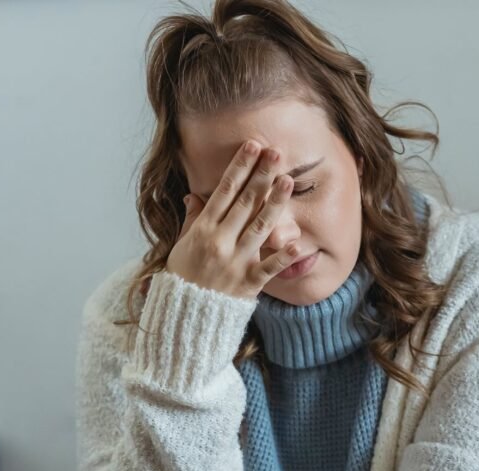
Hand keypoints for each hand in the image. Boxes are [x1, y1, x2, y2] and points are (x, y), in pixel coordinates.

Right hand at [166, 141, 299, 298]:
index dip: (240, 167)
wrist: (184, 315)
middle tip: (277, 153)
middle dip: (262, 175)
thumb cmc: (184, 277)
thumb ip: (192, 220)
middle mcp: (220, 242)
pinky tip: (297, 243)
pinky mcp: (249, 283)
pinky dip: (282, 256)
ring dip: (275, 203)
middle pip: (245, 203)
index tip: (253, 146)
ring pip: (260, 227)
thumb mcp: (181, 245)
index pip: (224, 191)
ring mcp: (236, 262)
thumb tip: (194, 196)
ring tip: (288, 181)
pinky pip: (269, 268)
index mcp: (203, 229)